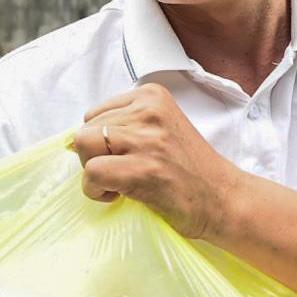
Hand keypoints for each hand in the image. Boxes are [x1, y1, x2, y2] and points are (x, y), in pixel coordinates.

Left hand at [74, 84, 245, 240]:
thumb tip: (74, 139)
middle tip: (123, 173)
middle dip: (96, 156)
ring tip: (121, 183)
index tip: (125, 158)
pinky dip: (96, 190)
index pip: (96, 113)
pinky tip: (119, 195)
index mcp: (152, 96)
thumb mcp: (160, 130)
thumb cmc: (190, 171)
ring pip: (84, 146)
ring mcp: (147, 139)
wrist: (223, 199)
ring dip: (94, 172)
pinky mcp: (143, 168)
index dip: (102, 142)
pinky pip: (92, 172)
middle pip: (86, 129)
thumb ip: (127, 126)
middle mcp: (148, 111)